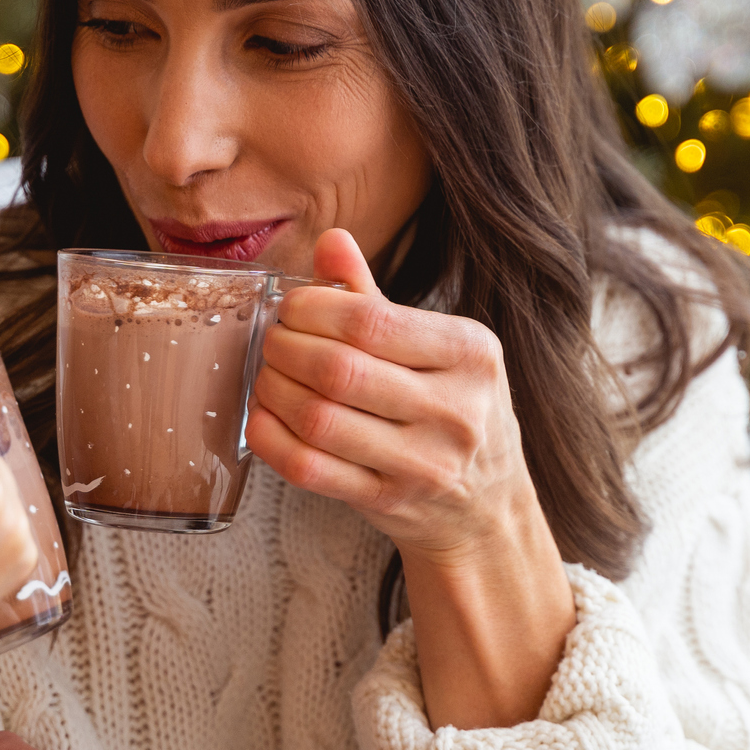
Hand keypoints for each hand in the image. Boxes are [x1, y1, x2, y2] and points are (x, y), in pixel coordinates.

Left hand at [247, 230, 575, 728]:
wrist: (485, 508)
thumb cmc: (453, 413)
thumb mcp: (439, 348)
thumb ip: (377, 298)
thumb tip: (331, 241)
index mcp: (471, 354)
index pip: (371, 321)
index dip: (313, 309)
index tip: (291, 308)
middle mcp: (456, 410)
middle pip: (338, 370)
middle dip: (285, 348)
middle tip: (272, 341)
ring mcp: (423, 464)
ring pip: (318, 419)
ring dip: (273, 391)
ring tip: (267, 376)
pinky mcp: (388, 502)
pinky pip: (309, 468)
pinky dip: (272, 439)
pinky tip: (264, 418)